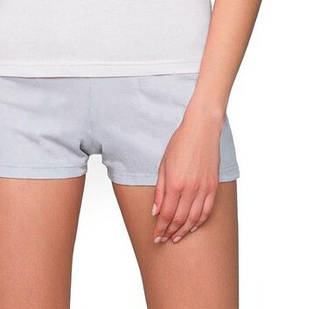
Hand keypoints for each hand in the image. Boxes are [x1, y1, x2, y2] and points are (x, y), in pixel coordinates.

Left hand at [151, 114, 222, 243]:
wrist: (202, 130)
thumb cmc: (179, 144)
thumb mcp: (163, 165)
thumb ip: (160, 189)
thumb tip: (156, 211)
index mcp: (175, 183)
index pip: (166, 213)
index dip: (160, 228)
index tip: (156, 236)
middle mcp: (190, 189)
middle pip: (179, 219)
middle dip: (170, 232)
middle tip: (163, 239)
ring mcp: (204, 189)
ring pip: (194, 218)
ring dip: (184, 230)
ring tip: (176, 237)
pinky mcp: (213, 187)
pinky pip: (207, 211)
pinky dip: (199, 222)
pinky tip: (192, 227)